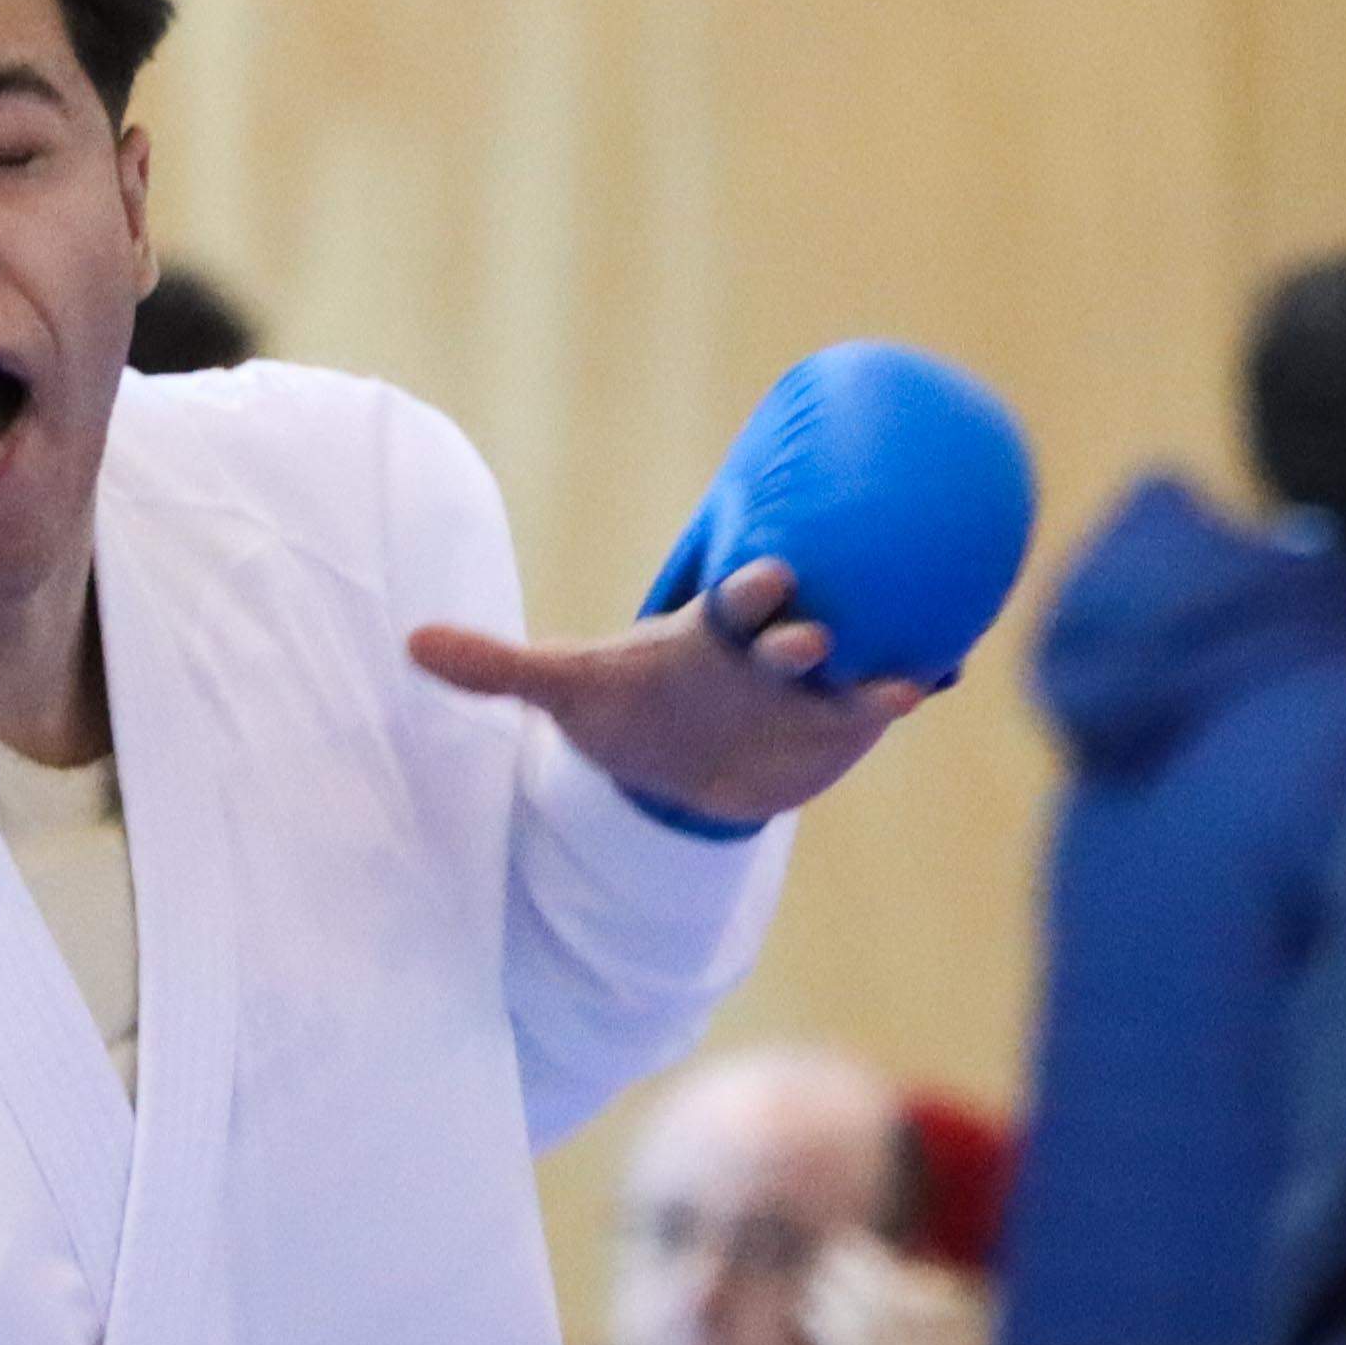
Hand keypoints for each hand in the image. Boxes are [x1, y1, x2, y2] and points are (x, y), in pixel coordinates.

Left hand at [405, 555, 937, 828]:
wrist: (680, 767)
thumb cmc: (630, 710)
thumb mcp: (567, 690)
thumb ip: (496, 667)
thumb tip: (410, 641)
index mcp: (712, 628)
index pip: (734, 598)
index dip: (749, 587)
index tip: (765, 577)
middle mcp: (769, 645)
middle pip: (794, 628)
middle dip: (806, 631)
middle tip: (813, 638)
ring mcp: (814, 683)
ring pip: (854, 662)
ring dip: (875, 664)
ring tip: (902, 675)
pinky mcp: (842, 721)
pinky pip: (882, 696)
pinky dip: (908, 686)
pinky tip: (935, 681)